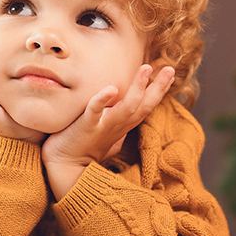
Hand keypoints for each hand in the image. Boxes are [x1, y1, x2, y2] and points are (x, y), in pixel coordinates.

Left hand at [42, 64, 174, 199]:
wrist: (65, 167)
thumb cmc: (82, 148)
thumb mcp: (105, 133)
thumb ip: (116, 124)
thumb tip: (124, 118)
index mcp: (122, 126)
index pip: (146, 107)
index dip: (159, 91)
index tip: (170, 75)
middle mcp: (117, 126)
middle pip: (144, 106)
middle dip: (158, 87)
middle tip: (170, 69)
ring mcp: (104, 127)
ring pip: (127, 107)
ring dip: (138, 88)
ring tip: (145, 68)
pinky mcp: (87, 127)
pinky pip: (95, 111)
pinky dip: (103, 99)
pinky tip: (112, 88)